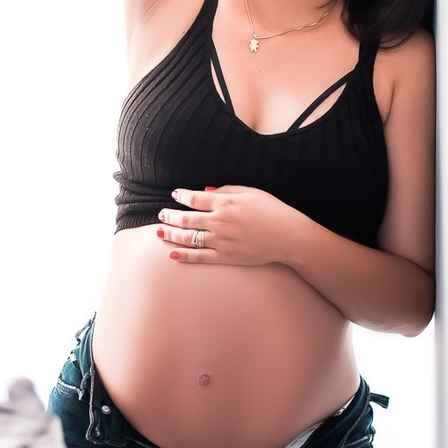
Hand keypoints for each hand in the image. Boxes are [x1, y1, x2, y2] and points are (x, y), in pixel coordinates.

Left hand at [155, 186, 298, 266]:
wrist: (289, 237)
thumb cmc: (273, 211)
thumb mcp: (252, 193)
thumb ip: (227, 190)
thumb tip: (204, 192)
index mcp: (226, 203)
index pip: (194, 199)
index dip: (181, 196)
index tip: (174, 195)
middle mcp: (220, 221)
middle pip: (186, 218)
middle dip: (170, 215)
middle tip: (161, 214)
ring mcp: (221, 241)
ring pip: (188, 238)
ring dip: (171, 234)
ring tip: (159, 232)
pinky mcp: (226, 257)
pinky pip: (199, 257)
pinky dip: (184, 256)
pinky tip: (172, 254)